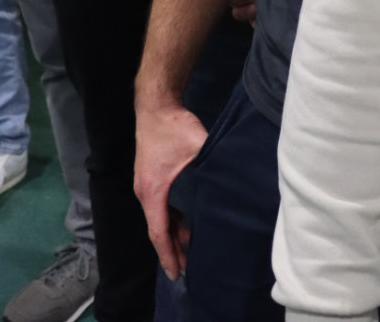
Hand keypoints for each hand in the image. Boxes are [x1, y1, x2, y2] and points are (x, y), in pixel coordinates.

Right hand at [133, 97, 207, 279]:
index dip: (167, 255)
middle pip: (157, 228)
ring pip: (158, 216)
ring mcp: (145, 184)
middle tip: (186, 270)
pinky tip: (183, 222)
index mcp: (153, 191)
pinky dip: (170, 217)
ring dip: (171, 232)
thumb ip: (213, 164)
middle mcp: (145, 192)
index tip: (176, 275)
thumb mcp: (197, 146)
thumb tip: (235, 176)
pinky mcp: (149, 176)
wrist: (155, 104)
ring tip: (187, 250)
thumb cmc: (174, 126)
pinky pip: (159, 205)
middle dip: (171, 250)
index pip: (158, 232)